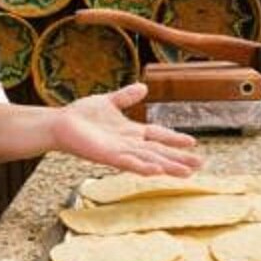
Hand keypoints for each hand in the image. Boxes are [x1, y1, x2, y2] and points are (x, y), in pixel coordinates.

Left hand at [51, 82, 201, 175]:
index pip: (158, 135)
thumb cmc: (81, 115)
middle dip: (179, 158)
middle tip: (200, 165)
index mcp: (130, 132)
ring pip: (148, 160)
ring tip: (186, 173)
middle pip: (158, 152)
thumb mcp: (109, 101)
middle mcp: (128, 144)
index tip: (193, 142)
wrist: (60, 123)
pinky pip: (128, 162)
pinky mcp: (107, 156)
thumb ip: (126, 97)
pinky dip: (142, 166)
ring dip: (167, 166)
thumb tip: (144, 87)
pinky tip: (157, 170)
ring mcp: (119, 151)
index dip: (174, 139)